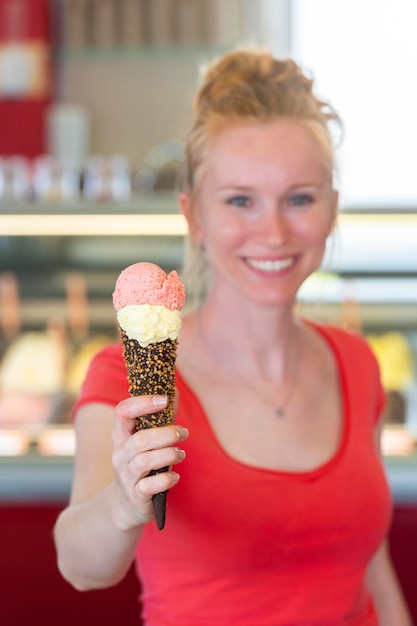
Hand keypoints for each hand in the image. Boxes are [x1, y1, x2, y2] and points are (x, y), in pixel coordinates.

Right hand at [111, 394, 188, 529]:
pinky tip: (175, 477)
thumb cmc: (141, 465)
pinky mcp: (136, 495)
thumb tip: (174, 390)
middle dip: (166, 434)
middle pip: (140, 439)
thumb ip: (161, 418)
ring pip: (145, 461)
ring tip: (181, 454)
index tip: (164, 400)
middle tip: (183, 432)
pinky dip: (166, 480)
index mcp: (121, 436)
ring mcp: (126, 476)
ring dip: (169, 455)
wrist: (125, 505)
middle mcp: (120, 454)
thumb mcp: (147, 441)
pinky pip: (150, 486)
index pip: (123, 412)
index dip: (142, 403)